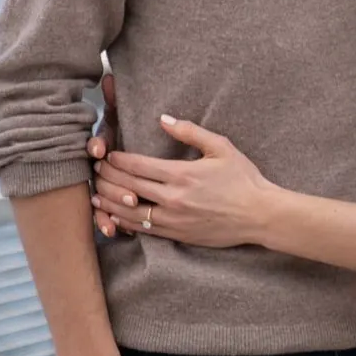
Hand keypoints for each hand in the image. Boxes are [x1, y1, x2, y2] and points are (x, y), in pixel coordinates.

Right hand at [88, 73, 123, 239]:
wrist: (87, 152)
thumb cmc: (113, 132)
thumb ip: (113, 100)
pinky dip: (104, 222)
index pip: (96, 143)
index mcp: (101, 144)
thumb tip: (109, 77)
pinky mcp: (99, 202)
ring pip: (99, 196)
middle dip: (112, 183)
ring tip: (126, 212)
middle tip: (129, 192)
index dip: (97, 144)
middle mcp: (94, 165)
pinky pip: (99, 214)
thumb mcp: (116, 118)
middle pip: (99, 175)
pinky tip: (112, 231)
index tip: (100, 148)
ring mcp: (96, 184)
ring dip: (110, 204)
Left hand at [92, 115, 274, 248]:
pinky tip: (114, 217)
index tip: (107, 154)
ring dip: (110, 203)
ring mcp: (174, 220)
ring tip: (96, 194)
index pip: (137, 166)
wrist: (259, 215)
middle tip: (96, 171)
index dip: (117, 160)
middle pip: (128, 188)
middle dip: (108, 178)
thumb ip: (190, 132)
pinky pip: (144, 230)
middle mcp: (173, 198)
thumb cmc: (243, 178)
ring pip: (130, 213)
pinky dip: (125, 223)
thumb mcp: (221, 147)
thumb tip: (163, 120)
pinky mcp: (177, 235)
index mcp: (181, 174)